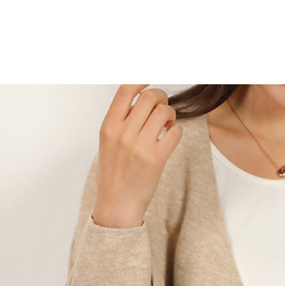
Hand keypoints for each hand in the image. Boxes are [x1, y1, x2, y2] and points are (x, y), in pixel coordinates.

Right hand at [92, 84, 183, 228]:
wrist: (116, 206)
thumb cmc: (113, 174)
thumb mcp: (108, 143)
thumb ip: (120, 120)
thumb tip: (142, 98)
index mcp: (108, 127)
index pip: (126, 90)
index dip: (141, 79)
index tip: (149, 78)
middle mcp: (123, 134)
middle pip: (150, 97)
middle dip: (161, 98)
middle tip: (162, 107)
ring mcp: (140, 147)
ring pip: (164, 112)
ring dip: (170, 115)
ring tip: (166, 124)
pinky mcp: (156, 160)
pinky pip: (175, 132)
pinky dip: (176, 131)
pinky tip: (170, 137)